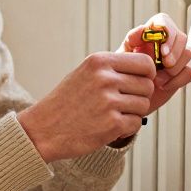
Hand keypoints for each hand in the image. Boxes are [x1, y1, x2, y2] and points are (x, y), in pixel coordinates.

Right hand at [18, 51, 157, 162]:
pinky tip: (109, 126)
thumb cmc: (66, 102)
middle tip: (121, 104)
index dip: (147, 75)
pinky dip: (127, 127)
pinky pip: (137, 123)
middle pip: (147, 86)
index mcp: (99, 61)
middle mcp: (105, 78)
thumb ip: (112, 69)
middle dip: (139, 96)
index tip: (139, 83)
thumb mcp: (85, 74)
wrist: (43, 129)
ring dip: (132, 113)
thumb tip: (147, 69)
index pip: (145, 63)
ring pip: (144, 105)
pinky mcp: (112, 124)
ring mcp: (109, 101)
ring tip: (111, 114)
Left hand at [118, 13, 190, 116]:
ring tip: (157, 79)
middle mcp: (164, 44)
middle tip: (166, 64)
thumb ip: (131, 40)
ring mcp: (174, 58)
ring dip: (175, 67)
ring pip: (187, 53)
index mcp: (149, 35)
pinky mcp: (180, 73)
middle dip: (175, 51)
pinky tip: (163, 86)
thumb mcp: (121, 57)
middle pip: (180, 37)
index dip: (168, 32)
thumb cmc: (121, 74)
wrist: (127, 98)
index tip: (162, 50)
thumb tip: (143, 28)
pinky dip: (178, 80)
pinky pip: (189, 72)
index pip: (164, 22)